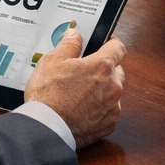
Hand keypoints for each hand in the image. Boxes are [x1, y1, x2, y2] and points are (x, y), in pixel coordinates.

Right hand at [24, 30, 127, 147]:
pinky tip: (83, 109)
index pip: (118, 48)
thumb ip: (69, 45)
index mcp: (102, 66)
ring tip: (80, 94)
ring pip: (113, 92)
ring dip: (103, 91)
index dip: (111, 44)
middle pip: (117, 71)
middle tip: (85, 73)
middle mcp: (112, 86)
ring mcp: (112, 107)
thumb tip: (75, 35)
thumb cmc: (48, 96)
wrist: (46, 128)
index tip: (106, 45)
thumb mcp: (52, 61)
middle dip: (105, 70)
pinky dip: (100, 109)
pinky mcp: (108, 124)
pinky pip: (109, 112)